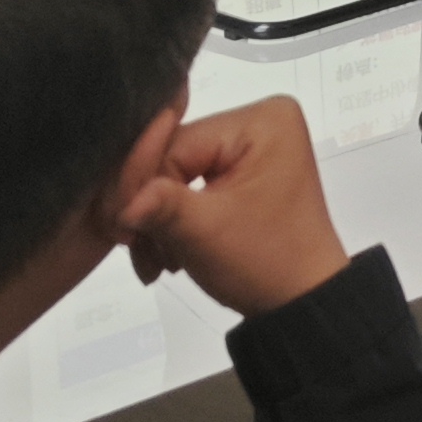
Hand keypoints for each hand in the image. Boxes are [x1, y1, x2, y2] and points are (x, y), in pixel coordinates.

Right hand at [118, 98, 350, 317]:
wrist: (300, 301)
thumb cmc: (264, 261)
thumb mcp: (205, 231)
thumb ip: (159, 203)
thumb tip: (120, 203)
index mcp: (262, 120)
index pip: (176, 143)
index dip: (141, 186)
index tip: (121, 230)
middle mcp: (261, 120)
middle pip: (173, 157)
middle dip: (149, 208)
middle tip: (132, 248)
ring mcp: (252, 145)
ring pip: (176, 174)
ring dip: (158, 221)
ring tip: (155, 262)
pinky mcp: (243, 170)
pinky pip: (192, 185)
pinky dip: (175, 221)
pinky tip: (169, 255)